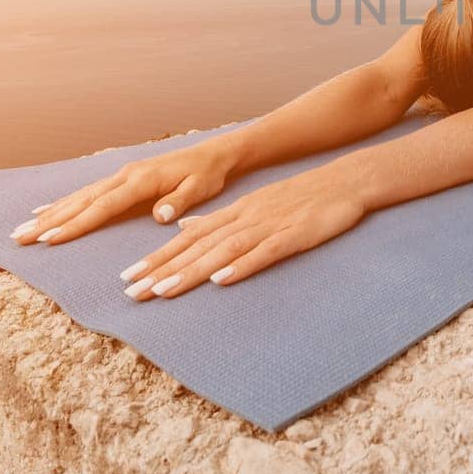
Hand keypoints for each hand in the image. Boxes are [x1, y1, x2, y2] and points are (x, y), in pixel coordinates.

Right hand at [10, 141, 234, 245]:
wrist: (212, 155)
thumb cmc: (207, 175)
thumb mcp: (200, 190)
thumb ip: (179, 202)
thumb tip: (160, 215)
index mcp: (140, 181)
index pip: (102, 206)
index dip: (76, 223)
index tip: (51, 238)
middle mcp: (124, 176)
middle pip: (81, 201)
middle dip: (49, 221)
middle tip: (20, 238)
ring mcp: (120, 175)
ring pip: (78, 197)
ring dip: (50, 213)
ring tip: (22, 230)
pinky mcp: (121, 178)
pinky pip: (86, 193)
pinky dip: (63, 203)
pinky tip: (44, 211)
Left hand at [118, 170, 365, 299]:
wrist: (344, 181)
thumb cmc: (302, 197)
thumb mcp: (254, 204)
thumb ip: (219, 220)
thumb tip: (183, 229)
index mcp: (234, 212)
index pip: (187, 238)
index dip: (157, 258)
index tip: (128, 277)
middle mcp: (245, 218)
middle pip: (197, 247)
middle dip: (162, 270)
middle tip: (131, 292)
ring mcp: (269, 226)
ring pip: (223, 251)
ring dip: (191, 272)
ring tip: (163, 292)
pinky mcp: (294, 235)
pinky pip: (264, 253)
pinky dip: (241, 266)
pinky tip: (221, 281)